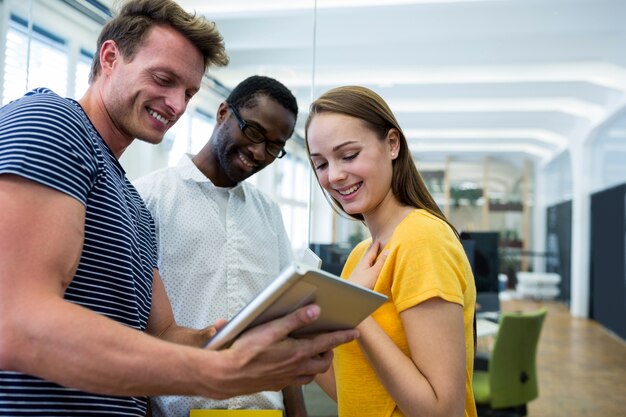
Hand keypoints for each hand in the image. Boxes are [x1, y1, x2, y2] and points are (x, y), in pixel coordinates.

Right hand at [205, 304, 357, 397]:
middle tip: (329, 341)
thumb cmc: (246, 351)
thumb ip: (294, 319)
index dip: (343, 336)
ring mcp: (287, 378)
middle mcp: (296, 367)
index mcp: (298, 352)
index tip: (354, 332)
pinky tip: (294, 366)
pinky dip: (302, 373)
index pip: (327, 342)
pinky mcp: (277, 384)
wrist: (227, 375)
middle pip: (323, 362)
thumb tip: (315, 311)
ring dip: (316, 363)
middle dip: (330, 351)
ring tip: (313, 353)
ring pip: (311, 373)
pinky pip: (298, 380)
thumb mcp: (271, 328)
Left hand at [347, 240, 387, 289]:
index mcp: (364, 262)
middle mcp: (360, 266)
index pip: (371, 251)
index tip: (378, 240)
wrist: (350, 296)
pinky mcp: (358, 280)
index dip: (375, 246)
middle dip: (371, 250)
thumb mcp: (375, 272)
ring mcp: (358, 273)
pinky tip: (367, 270)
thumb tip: (387, 251)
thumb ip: (381, 262)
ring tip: (372, 256)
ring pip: (365, 262)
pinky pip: (365, 269)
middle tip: (373, 244)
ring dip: (370, 258)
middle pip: (367, 256)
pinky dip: (368, 266)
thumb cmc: (363, 284)